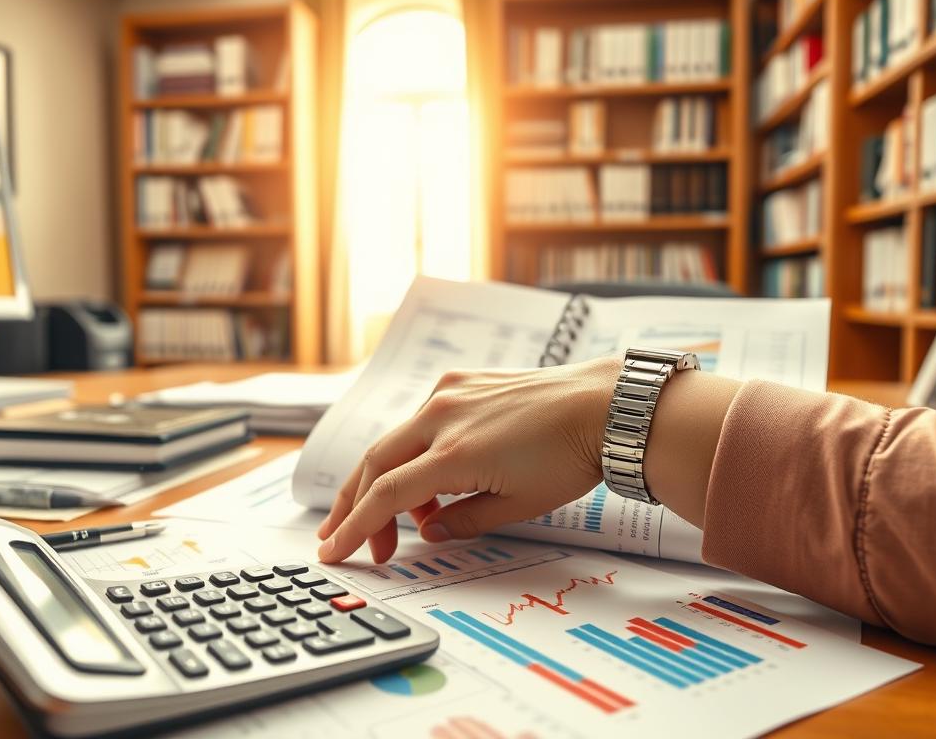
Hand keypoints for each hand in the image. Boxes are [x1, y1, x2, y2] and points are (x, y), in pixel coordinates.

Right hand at [316, 355, 623, 563]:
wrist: (603, 405)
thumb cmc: (570, 456)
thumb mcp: (518, 506)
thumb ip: (463, 522)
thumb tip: (428, 529)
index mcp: (453, 454)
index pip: (385, 496)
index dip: (354, 528)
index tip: (332, 552)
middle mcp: (442, 416)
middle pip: (374, 463)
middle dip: (353, 505)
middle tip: (343, 538)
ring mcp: (451, 393)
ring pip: (394, 439)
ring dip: (384, 478)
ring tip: (399, 517)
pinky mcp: (463, 382)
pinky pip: (420, 419)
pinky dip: (412, 451)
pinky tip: (426, 476)